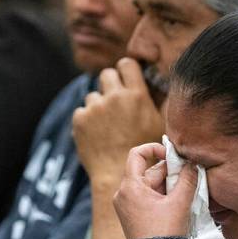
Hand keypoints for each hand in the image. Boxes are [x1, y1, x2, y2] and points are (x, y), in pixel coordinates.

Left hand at [72, 58, 164, 185]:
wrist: (116, 174)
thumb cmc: (142, 151)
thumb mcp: (158, 125)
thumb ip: (154, 102)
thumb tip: (155, 85)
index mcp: (136, 96)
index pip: (127, 64)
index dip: (125, 70)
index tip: (125, 79)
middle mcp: (115, 97)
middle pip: (106, 74)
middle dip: (109, 85)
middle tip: (114, 101)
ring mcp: (95, 108)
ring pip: (93, 95)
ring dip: (98, 106)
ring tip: (107, 126)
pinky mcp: (80, 119)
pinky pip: (81, 111)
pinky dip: (86, 120)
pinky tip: (96, 134)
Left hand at [113, 142, 197, 238]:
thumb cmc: (165, 232)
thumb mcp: (180, 203)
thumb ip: (187, 179)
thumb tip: (192, 164)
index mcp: (130, 187)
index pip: (137, 154)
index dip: (155, 149)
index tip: (172, 156)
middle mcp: (123, 193)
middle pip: (147, 172)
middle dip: (169, 173)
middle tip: (188, 178)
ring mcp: (125, 205)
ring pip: (149, 185)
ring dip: (167, 185)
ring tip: (185, 193)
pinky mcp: (131, 215)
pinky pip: (146, 197)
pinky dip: (160, 196)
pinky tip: (176, 203)